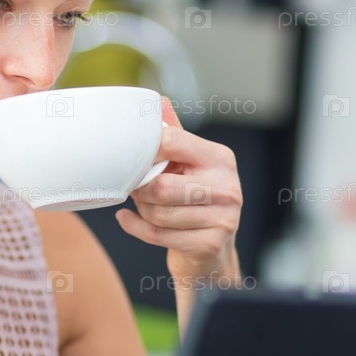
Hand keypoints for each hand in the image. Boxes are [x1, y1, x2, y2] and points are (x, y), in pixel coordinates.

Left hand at [115, 97, 242, 279]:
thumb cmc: (194, 202)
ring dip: (142, 211)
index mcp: (219, 158)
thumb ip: (174, 136)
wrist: (211, 253)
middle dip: (140, 191)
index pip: (172, 143)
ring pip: (158, 213)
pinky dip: (134, 227)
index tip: (134, 160)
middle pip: (161, 186)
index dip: (144, 152)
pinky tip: (128, 219)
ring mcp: (223, 217)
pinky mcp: (210, 244)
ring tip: (144, 206)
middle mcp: (227, 186)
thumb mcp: (188, 165)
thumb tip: (157, 102)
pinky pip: (157, 235)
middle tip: (136, 190)